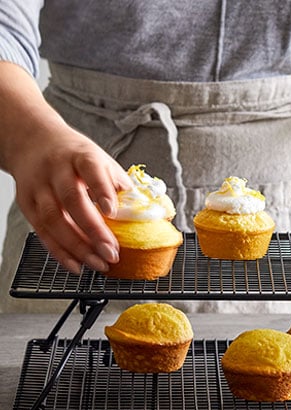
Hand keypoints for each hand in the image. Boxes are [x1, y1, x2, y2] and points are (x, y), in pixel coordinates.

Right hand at [9, 124, 131, 274]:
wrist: (34, 143)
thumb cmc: (74, 156)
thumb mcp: (100, 159)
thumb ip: (119, 183)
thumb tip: (143, 209)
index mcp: (80, 155)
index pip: (91, 170)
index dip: (102, 190)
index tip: (113, 212)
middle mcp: (56, 170)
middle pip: (72, 200)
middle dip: (93, 230)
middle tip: (112, 252)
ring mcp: (39, 187)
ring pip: (54, 220)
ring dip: (78, 247)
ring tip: (99, 263)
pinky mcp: (26, 204)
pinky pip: (42, 232)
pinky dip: (60, 252)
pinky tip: (77, 264)